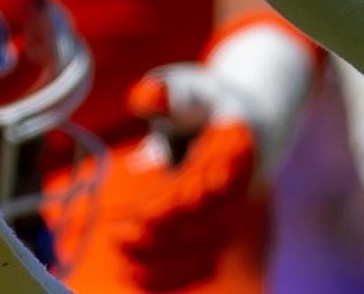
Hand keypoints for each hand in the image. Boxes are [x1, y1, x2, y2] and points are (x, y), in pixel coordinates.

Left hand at [99, 70, 261, 290]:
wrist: (245, 118)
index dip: (173, 204)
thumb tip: (145, 97)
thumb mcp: (184, 87)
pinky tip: (137, 276)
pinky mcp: (223, 230)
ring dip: (167, 261)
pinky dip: (174, 274)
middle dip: (164, 234)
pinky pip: (203, 261)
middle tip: (119, 237)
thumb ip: (163, 93)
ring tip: (123, 261)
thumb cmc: (203, 102)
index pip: (205, 184)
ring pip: (207, 249)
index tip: (141, 214)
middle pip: (206, 222)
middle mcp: (241, 185)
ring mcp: (236, 212)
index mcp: (236, 147)